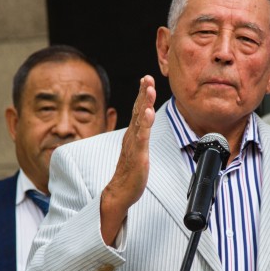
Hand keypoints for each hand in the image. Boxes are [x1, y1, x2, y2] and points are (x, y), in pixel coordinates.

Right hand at [100, 75, 155, 243]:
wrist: (120, 192)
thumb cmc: (130, 172)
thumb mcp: (138, 149)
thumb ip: (141, 136)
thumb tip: (145, 124)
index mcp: (133, 134)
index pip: (138, 110)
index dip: (142, 94)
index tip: (146, 79)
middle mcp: (132, 136)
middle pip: (138, 110)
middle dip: (143, 93)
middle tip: (147, 77)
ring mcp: (134, 145)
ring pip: (140, 121)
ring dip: (145, 103)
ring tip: (149, 89)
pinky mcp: (138, 155)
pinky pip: (141, 138)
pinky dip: (145, 124)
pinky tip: (149, 113)